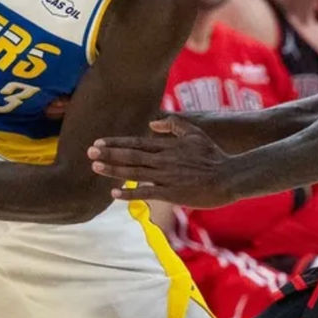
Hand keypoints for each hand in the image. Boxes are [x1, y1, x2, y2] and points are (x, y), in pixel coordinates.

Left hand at [88, 116, 238, 207]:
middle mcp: (163, 160)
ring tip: (95, 167)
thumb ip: (173, 125)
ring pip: (134, 172)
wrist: (228, 177)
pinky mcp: (171, 193)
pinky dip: (128, 192)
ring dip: (113, 170)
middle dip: (108, 153)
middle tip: (89, 152)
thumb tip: (151, 123)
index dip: (116, 142)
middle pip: (130, 155)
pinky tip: (114, 194)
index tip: (99, 142)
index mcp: (167, 146)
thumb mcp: (195, 133)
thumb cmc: (213, 155)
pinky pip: (145, 192)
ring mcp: (166, 176)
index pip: (136, 142)